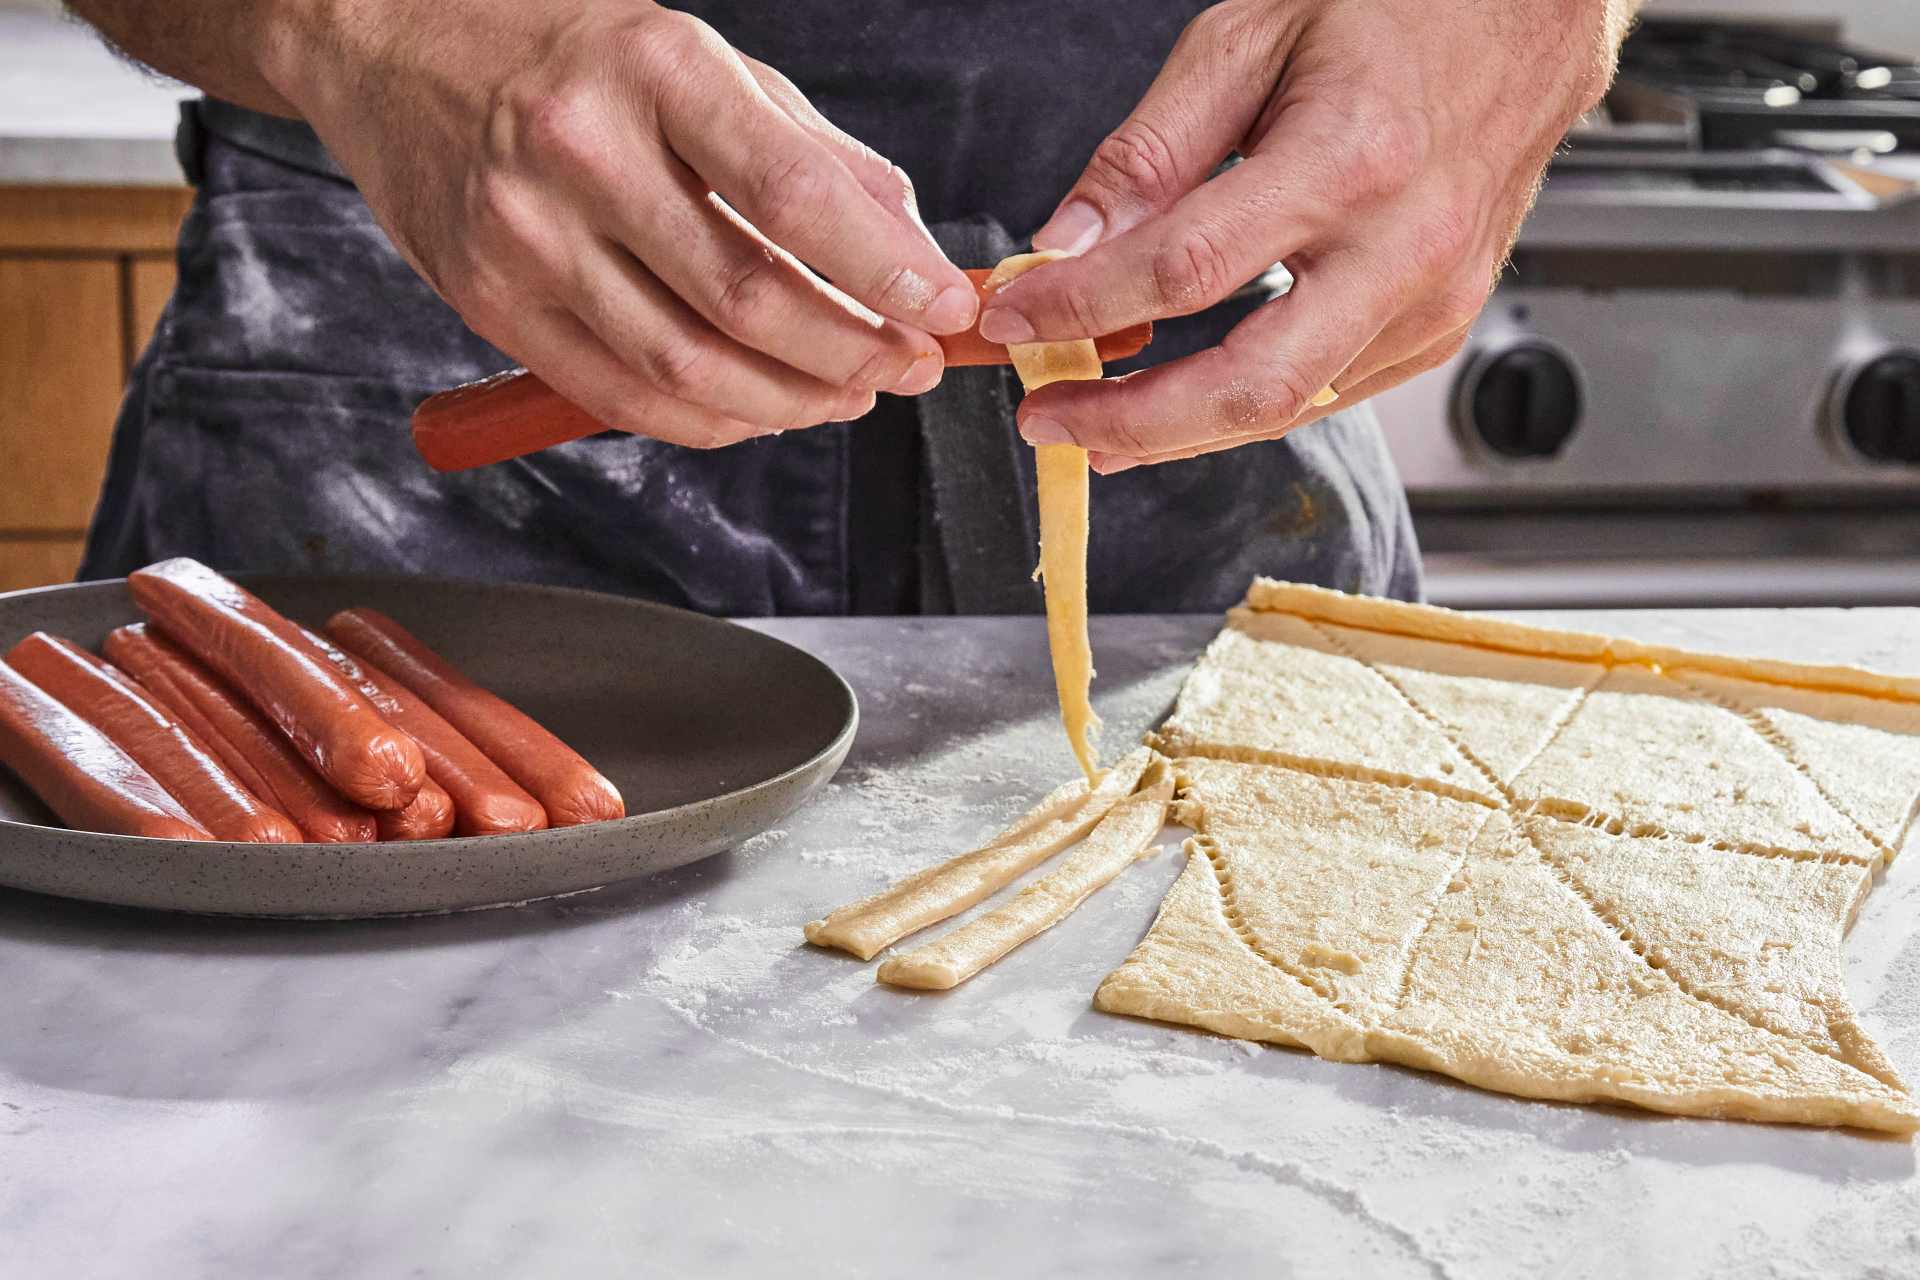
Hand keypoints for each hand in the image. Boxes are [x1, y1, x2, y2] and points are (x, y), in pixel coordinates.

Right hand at [263, 0, 977, 445]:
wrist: (390, 42)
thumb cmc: (562, 50)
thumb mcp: (698, 60)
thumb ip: (810, 150)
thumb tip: (909, 244)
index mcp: (653, 71)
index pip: (792, 196)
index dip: (884, 269)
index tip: (944, 306)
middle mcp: (580, 153)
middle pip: (747, 300)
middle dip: (853, 352)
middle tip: (911, 365)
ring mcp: (524, 236)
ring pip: (687, 368)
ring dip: (791, 402)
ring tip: (850, 394)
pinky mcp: (490, 303)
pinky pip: (622, 399)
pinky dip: (710, 422)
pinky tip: (762, 410)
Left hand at [976, 0, 1631, 472]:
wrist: (1528, 21)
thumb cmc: (1397, 11)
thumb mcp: (1250, 38)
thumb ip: (1152, 150)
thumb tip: (1069, 240)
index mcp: (1350, 158)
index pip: (1186, 266)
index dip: (1084, 305)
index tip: (1015, 318)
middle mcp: (1402, 246)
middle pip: (1247, 381)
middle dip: (1130, 419)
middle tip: (1048, 418)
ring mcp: (1431, 299)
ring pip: (1284, 407)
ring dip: (1174, 431)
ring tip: (1095, 424)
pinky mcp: (1439, 327)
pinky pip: (1324, 394)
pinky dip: (1239, 408)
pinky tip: (1180, 402)